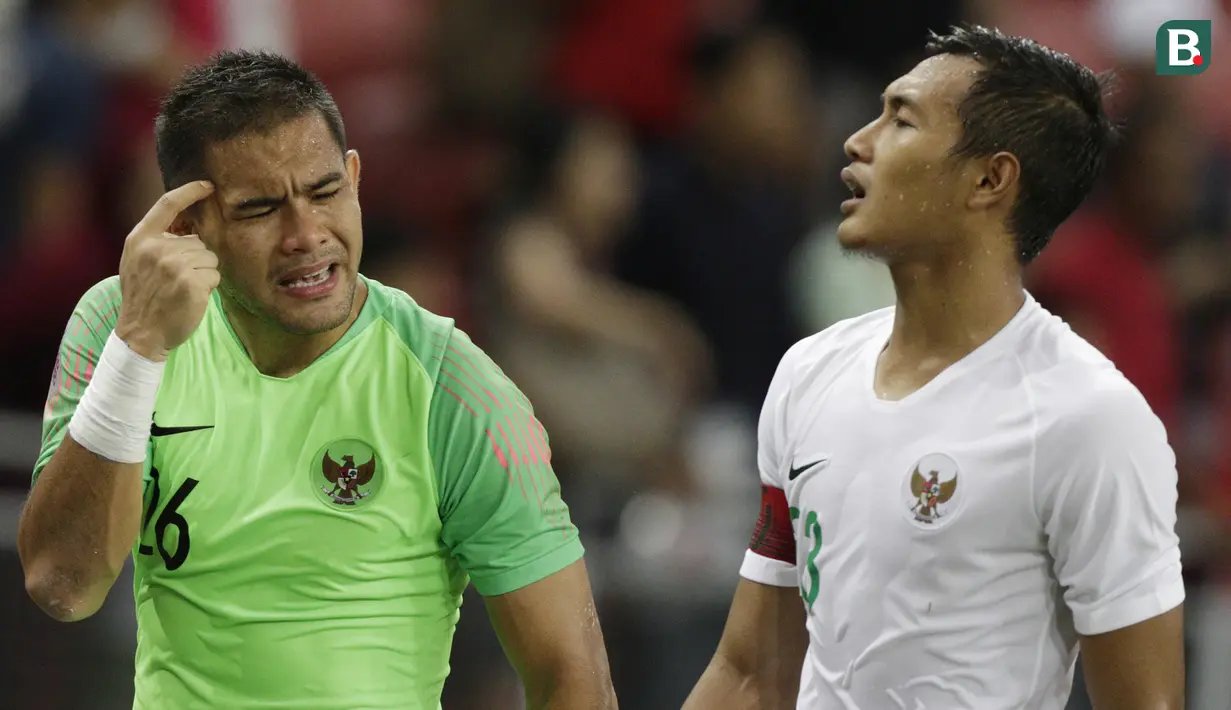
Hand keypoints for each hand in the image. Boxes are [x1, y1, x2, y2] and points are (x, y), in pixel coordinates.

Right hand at [114, 181, 218, 360]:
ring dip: (204, 273)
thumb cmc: (144, 297)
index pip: (167, 205)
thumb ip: (156, 241)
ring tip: (182, 289)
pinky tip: (192, 297)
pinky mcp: (191, 283)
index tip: (207, 185)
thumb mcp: (137, 262)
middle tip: (176, 281)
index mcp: (140, 239)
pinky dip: (209, 287)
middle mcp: (156, 249)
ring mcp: (174, 265)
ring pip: (209, 257)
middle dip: (196, 259)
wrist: (141, 333)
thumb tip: (188, 226)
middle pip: (198, 241)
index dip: (190, 192)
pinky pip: (215, 275)